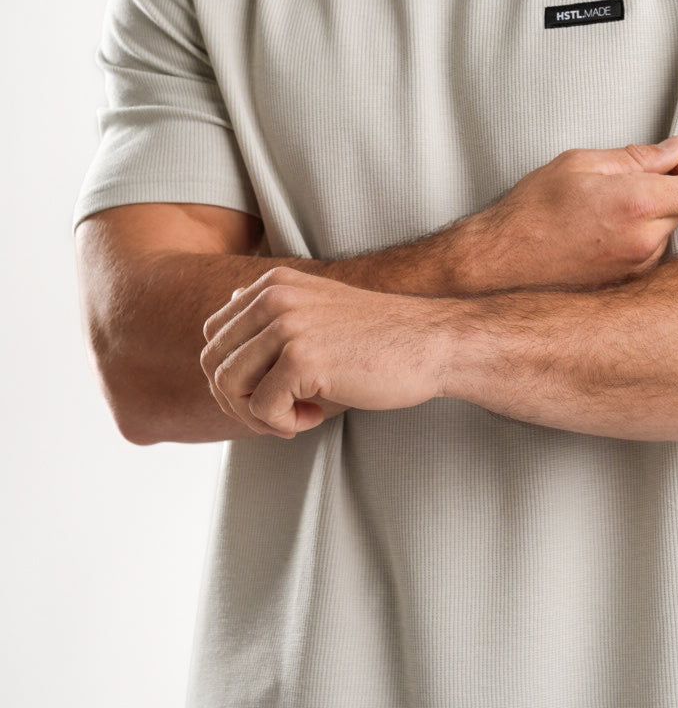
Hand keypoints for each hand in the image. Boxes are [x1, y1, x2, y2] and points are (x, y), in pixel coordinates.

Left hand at [200, 269, 444, 437]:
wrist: (434, 343)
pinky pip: (262, 408)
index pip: (213, 336)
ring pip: (229, 387)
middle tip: (279, 414)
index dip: (233, 375)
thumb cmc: (380, 339)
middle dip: (239, 401)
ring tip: (297, 417)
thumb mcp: (318, 310)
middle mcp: (274, 297)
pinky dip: (284, 425)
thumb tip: (227, 317)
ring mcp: (287, 326)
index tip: (272, 391)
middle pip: (213, 363)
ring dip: (259, 416)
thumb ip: (272, 312)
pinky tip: (318, 415)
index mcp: (274, 283)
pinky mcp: (302, 359)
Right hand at [480, 136, 677, 289]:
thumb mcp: (581, 164)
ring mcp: (638, 268)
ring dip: (653, 218)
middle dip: (670, 191)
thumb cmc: (533, 209)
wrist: (502, 263)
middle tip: (632, 183)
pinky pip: (651, 255)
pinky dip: (638, 241)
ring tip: (607, 214)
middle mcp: (645, 241)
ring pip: (668, 233)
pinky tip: (603, 237)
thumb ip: (638, 157)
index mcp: (638, 203)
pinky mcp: (628, 285)